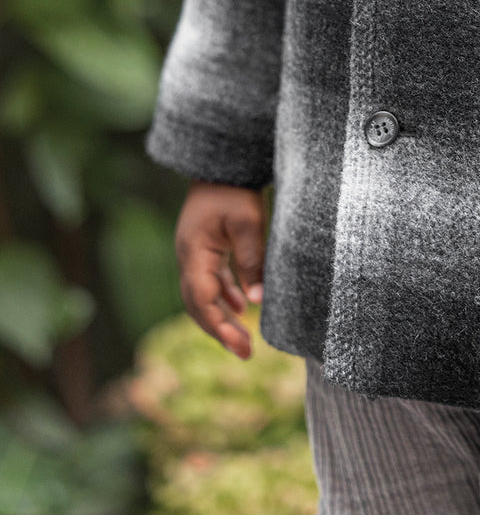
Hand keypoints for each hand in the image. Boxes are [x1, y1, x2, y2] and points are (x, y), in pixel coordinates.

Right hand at [175, 181, 266, 358]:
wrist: (221, 161)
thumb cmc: (234, 189)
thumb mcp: (248, 222)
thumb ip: (252, 259)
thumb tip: (257, 301)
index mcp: (193, 253)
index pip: (202, 300)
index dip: (220, 326)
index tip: (242, 346)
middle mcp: (188, 257)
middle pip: (197, 304)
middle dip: (219, 330)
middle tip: (246, 352)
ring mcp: (194, 253)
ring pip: (202, 295)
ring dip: (221, 317)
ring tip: (244, 340)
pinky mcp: (204, 247)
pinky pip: (210, 280)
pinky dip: (223, 296)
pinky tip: (240, 306)